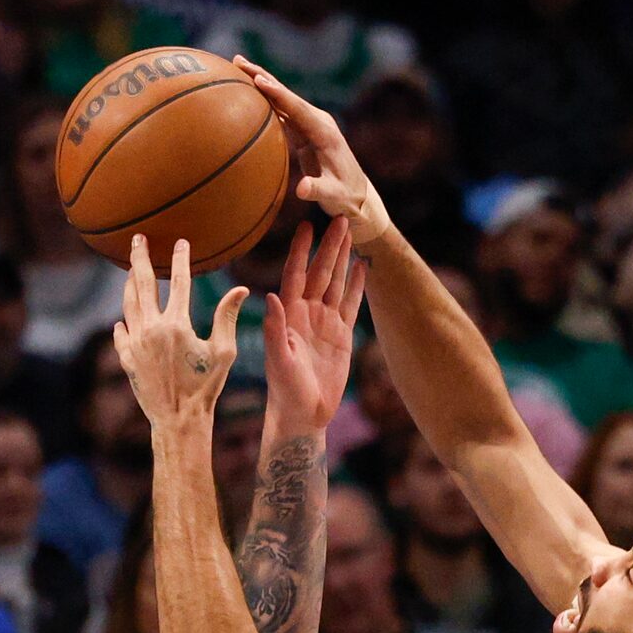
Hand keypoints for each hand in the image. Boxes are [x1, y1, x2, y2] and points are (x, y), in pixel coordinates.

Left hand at [115, 236, 246, 425]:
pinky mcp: (126, 359)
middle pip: (142, 283)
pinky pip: (121, 333)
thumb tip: (241, 288)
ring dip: (128, 284)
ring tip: (129, 270)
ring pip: (128, 304)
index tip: (180, 242)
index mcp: (177, 324)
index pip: (178, 281)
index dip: (180, 259)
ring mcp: (135, 343)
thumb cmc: (205, 388)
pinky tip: (123, 318)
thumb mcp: (223, 353)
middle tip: (137, 240)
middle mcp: (151, 329)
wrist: (178, 420)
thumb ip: (227, 318)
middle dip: (140, 258)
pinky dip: (123, 321)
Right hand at [234, 57, 390, 247]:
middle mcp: (317, 121)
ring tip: (238, 68)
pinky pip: (281, 111)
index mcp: (324, 132)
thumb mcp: (333, 196)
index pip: (298, 108)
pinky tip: (248, 93)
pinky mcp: (303, 131)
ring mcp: (310, 124)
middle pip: (287, 95)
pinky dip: (265, 101)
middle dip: (263, 77)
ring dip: (261, 83)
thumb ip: (317, 191)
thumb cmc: (345, 196)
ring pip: (282, 100)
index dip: (278, 94)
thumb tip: (301, 190)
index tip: (258, 81)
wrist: (356, 194)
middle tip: (238, 61)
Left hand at [264, 218, 366, 430]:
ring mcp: (325, 322)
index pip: (295, 275)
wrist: (304, 414)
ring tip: (351, 232)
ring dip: (343, 258)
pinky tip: (362, 265)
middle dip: (329, 246)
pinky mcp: (341, 335)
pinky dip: (357, 284)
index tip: (307, 226)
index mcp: (288, 315)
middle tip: (340, 218)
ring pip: (336, 283)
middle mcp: (306, 313)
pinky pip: (350, 303)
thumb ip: (275, 329)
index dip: (300, 251)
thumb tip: (270, 295)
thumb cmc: (285, 390)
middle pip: (320, 272)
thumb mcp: (278, 360)